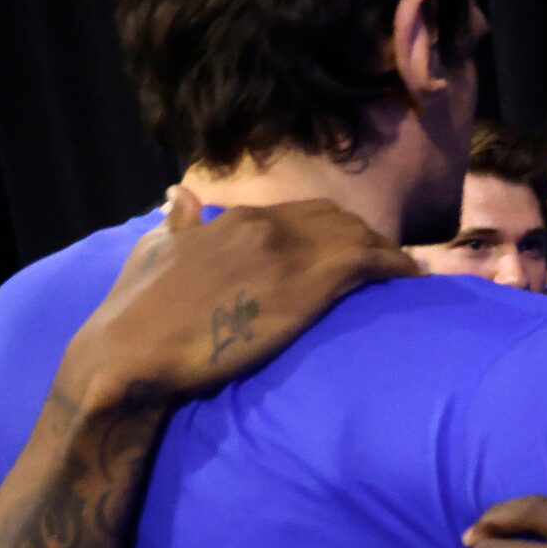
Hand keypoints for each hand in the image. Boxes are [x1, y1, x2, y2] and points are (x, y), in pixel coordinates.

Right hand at [60, 187, 417, 414]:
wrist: (134, 352)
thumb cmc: (138, 313)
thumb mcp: (155, 252)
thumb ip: (178, 224)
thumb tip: (182, 195)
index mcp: (236, 220)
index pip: (304, 213)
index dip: (335, 230)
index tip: (356, 248)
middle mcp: (266, 226)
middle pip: (338, 220)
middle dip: (367, 238)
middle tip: (389, 264)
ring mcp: (287, 254)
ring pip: (358, 237)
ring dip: (387, 252)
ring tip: (407, 274)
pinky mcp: (305, 287)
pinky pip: (367, 263)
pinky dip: (395, 266)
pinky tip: (412, 279)